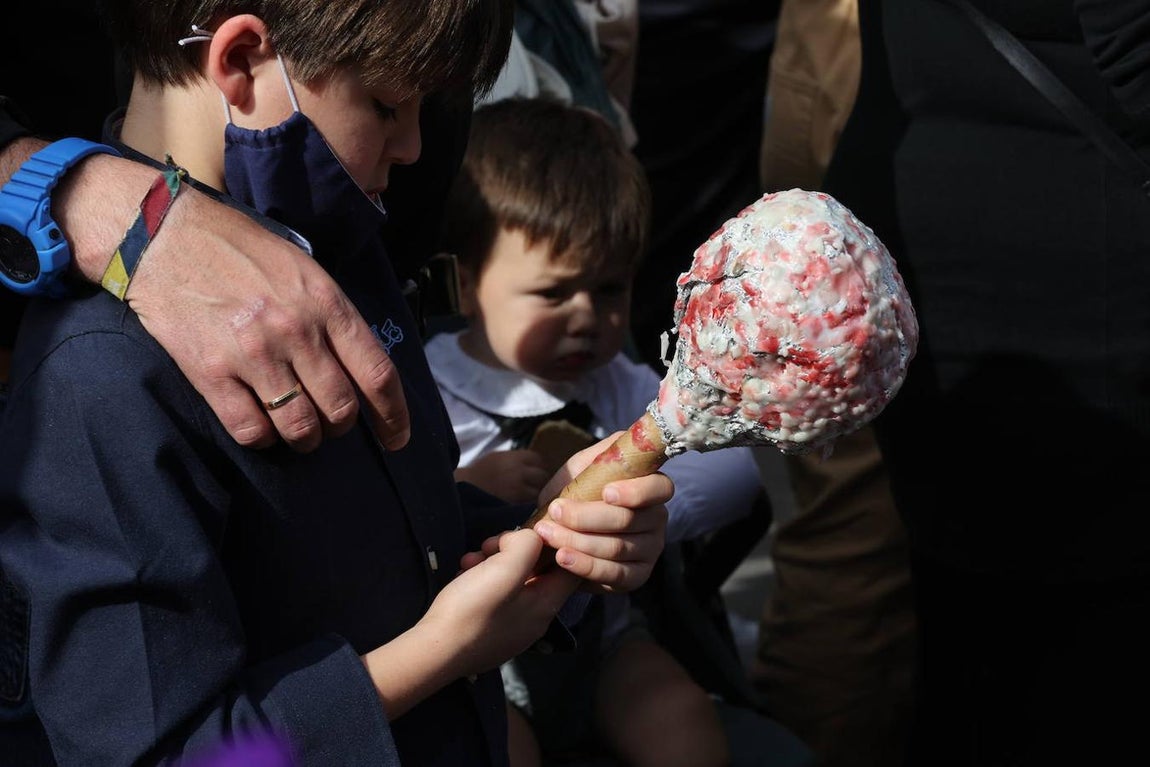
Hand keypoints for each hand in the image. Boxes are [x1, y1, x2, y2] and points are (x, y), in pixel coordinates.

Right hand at [56, 156, 410, 452]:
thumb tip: (359, 366)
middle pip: (340, 408)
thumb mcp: (303, 268)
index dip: (393, 415)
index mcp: (327, 303)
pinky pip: (250, 429)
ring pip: (299, 426)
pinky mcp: (211, 371)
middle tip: (330, 424)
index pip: (377, 374)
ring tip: (298, 431)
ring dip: (305, 438)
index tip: (397, 439)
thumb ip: (333, 315)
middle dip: (340, 426)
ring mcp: (254, 353)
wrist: (166, 234)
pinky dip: (262, 438)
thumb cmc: (240, 249)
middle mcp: (297, 330)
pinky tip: (260, 425)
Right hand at [424, 529, 578, 676]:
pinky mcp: (490, 631)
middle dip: (514, 550)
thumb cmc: (473, 609)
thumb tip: (528, 538)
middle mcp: (535, 618)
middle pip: (538, 570)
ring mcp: (512, 627)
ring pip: (511, 580)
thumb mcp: (505, 568)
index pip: (573, 567)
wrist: (434, 652)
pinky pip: (494, 596)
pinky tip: (463, 575)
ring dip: (492, 562)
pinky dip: (480, 579)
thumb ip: (527, 545)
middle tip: (490, 546)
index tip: (532, 530)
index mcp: (546, 604)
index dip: (557, 543)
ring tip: (470, 561)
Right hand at [455, 450, 549, 502]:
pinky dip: (529, 505)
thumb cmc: (479, 473)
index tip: (536, 470)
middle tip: (536, 485)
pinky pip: (529, 505)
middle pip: (542, 476)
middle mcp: (519, 472)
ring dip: (536, 494)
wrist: (463, 489)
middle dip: (540, 480)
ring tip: (530, 496)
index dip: (537, 465)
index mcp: (515, 458)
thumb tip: (532, 462)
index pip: (537, 459)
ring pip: (538, 492)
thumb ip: (515, 458)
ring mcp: (518, 489)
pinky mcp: (515, 505)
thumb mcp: (497, 457)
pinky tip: (524, 505)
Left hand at [472, 436, 672, 592]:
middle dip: (586, 517)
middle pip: (628, 521)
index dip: (636, 492)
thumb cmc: (577, 493)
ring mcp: (650, 551)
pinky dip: (584, 566)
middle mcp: (657, 520)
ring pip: (617, 549)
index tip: (606, 492)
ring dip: (578, 541)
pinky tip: (562, 557)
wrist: (563, 530)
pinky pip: (614, 575)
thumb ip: (602, 454)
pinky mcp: (636, 577)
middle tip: (555, 511)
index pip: (659, 489)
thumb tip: (622, 439)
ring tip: (548, 533)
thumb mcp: (585, 468)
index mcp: (650, 489)